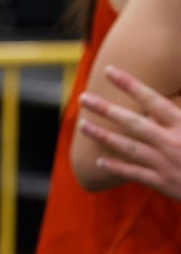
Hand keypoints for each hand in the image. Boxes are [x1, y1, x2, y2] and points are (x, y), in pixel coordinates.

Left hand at [80, 65, 180, 199]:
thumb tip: (178, 92)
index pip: (152, 99)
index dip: (130, 84)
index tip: (109, 70)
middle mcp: (171, 141)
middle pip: (132, 122)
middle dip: (106, 109)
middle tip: (83, 98)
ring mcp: (165, 163)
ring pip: (127, 147)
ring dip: (103, 136)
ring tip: (82, 125)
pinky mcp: (164, 183)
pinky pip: (135, 173)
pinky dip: (117, 167)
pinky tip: (100, 160)